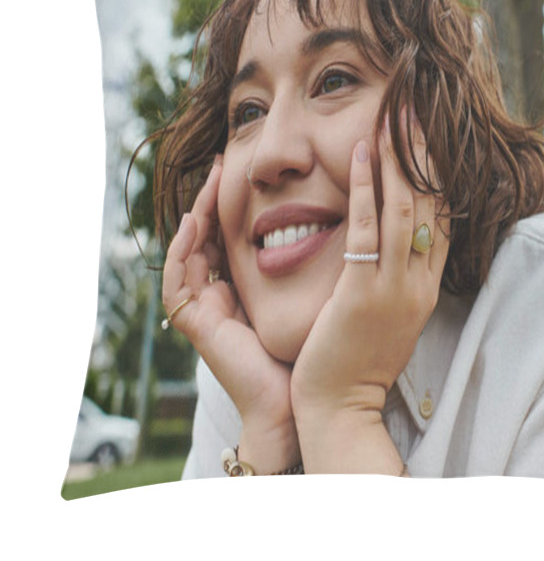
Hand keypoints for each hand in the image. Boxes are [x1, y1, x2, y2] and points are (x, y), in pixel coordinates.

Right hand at [162, 157, 298, 469]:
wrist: (306, 399)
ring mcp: (206, 309)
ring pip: (190, 250)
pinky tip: (193, 221)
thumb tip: (349, 219)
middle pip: (210, 237)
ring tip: (209, 178)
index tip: (252, 169)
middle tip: (224, 161)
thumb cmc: (319, 348)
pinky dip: (181, 249)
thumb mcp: (318, 292)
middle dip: (214, 198)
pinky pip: (177, 279)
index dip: (239, 202)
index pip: (236, 235)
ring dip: (195, 212)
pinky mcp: (196, 324)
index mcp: (249, 288)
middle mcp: (223, 295)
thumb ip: (320, 260)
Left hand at [291, 109, 448, 430]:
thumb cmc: (361, 360)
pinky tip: (360, 154)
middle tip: (414, 110)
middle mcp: (419, 282)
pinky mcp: (362, 291)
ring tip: (391, 118)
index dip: (437, 174)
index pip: (443, 219)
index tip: (427, 137)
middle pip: (430, 205)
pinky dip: (365, 187)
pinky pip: (367, 228)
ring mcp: (394, 287)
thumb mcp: (394, 315)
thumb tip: (402, 242)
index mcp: (427, 287)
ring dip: (397, 159)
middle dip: (422, 154)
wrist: (342, 407)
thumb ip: (402, 277)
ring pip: (405, 209)